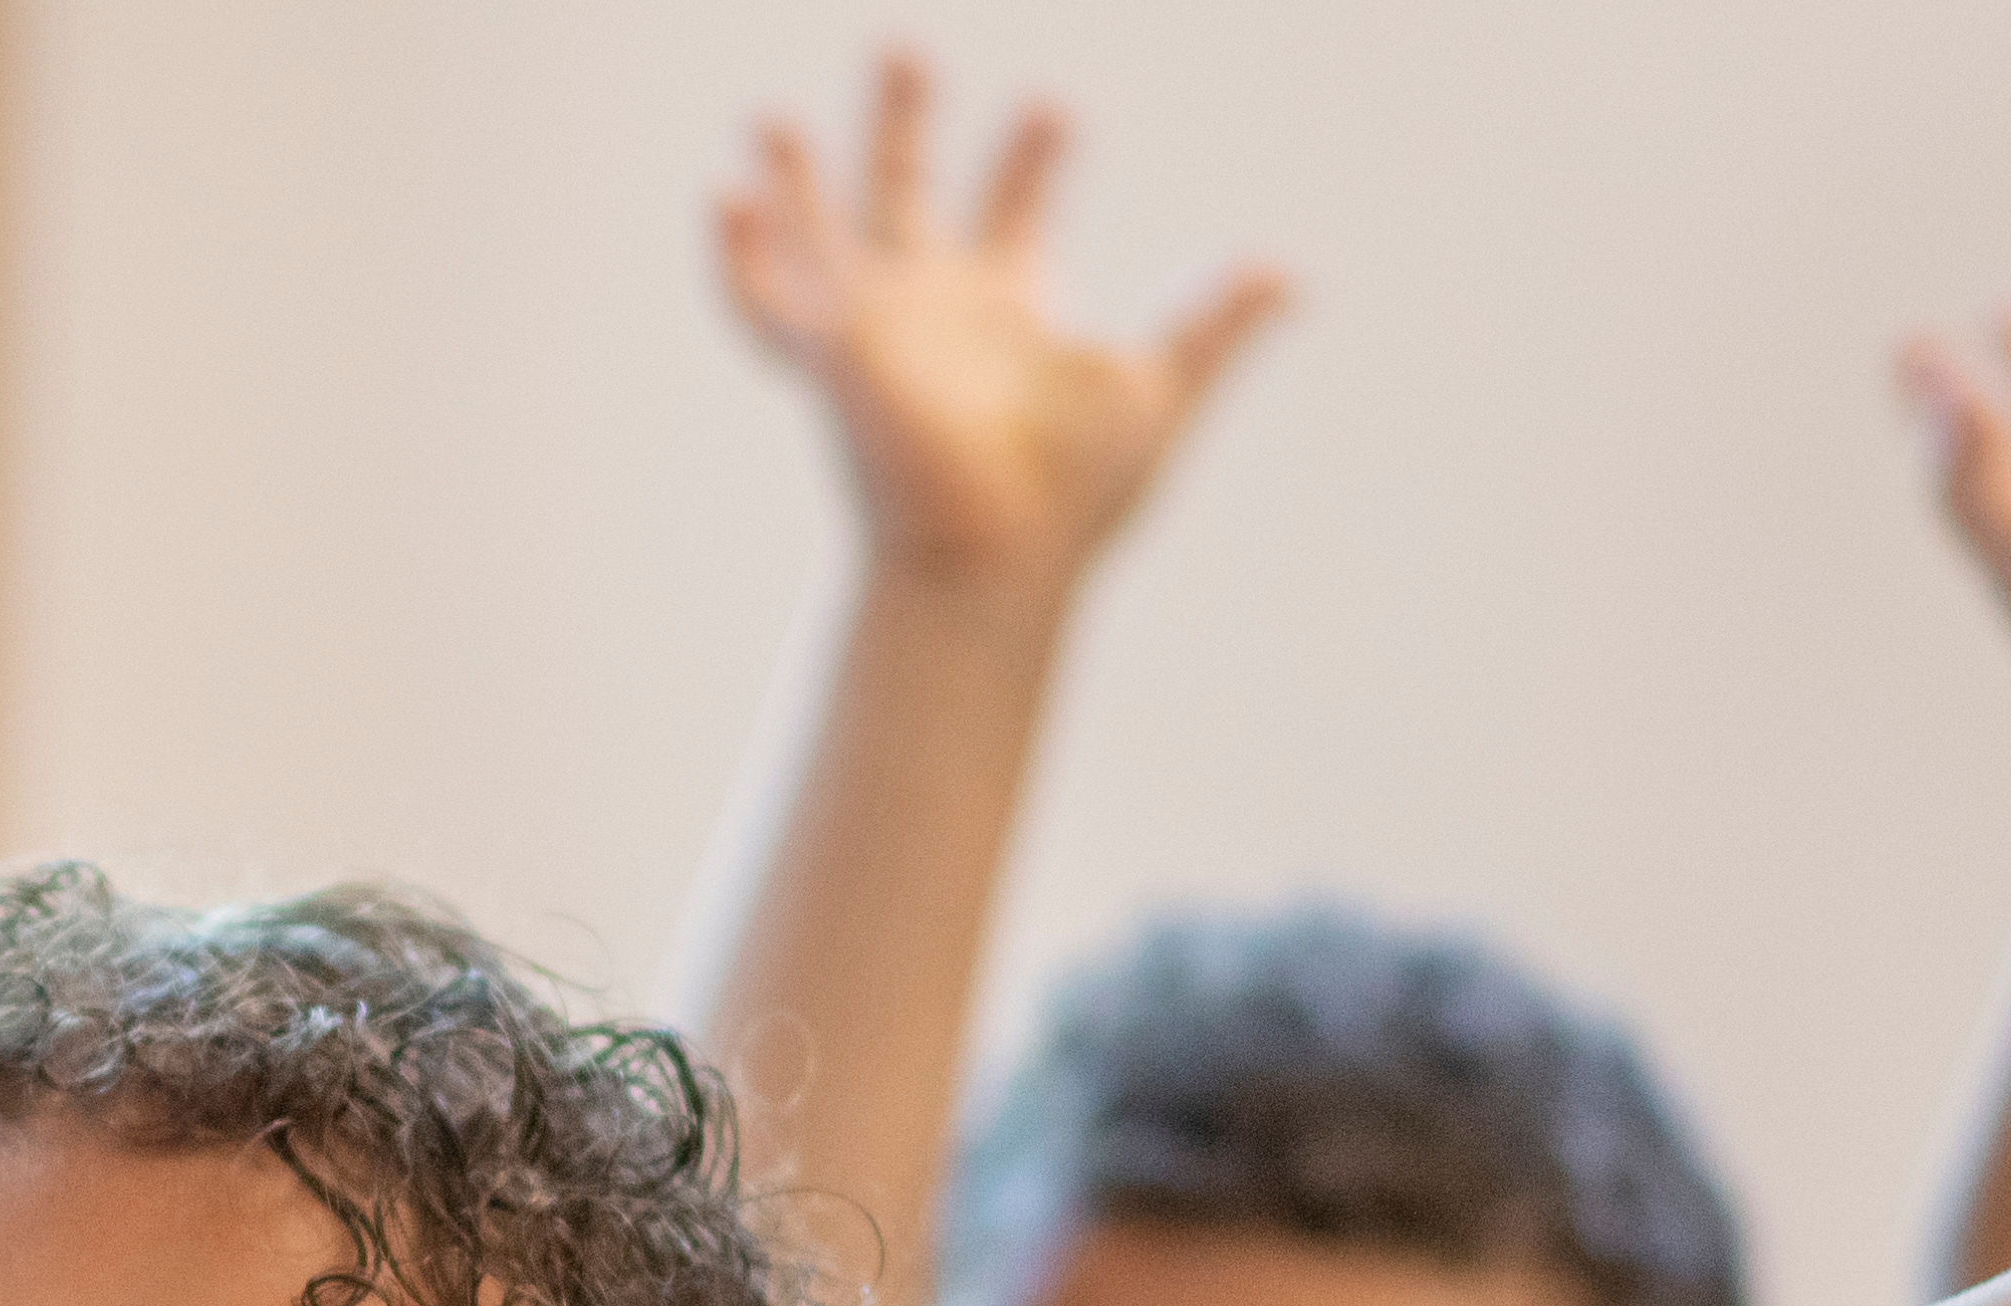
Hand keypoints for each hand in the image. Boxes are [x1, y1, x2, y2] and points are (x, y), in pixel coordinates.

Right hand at [712, 55, 1285, 604]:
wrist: (1000, 550)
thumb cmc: (1073, 495)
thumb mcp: (1157, 388)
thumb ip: (1212, 323)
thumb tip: (1288, 272)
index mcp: (1006, 310)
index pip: (1015, 213)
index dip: (1031, 159)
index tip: (1051, 109)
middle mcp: (933, 310)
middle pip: (909, 195)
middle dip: (904, 125)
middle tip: (902, 48)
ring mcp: (874, 329)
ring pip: (821, 235)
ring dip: (794, 179)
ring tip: (766, 118)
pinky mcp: (830, 354)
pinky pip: (766, 301)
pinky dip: (739, 256)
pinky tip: (722, 198)